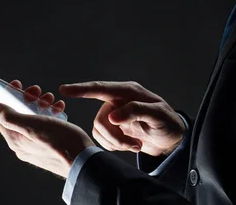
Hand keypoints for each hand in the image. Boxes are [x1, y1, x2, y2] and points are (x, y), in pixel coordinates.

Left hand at [0, 80, 95, 178]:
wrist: (84, 160)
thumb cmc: (60, 143)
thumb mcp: (33, 125)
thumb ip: (10, 117)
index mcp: (16, 140)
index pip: (2, 116)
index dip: (8, 97)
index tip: (17, 86)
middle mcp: (23, 145)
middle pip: (19, 116)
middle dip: (28, 99)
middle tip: (38, 91)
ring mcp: (36, 146)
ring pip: (33, 119)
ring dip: (40, 105)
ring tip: (51, 100)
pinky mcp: (49, 146)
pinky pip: (45, 126)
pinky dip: (50, 115)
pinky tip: (59, 109)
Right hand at [59, 81, 185, 156]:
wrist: (171, 139)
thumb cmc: (168, 123)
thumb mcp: (158, 116)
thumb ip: (136, 111)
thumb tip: (112, 116)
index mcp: (128, 91)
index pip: (100, 88)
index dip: (81, 89)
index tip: (64, 89)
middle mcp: (118, 100)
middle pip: (100, 120)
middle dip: (115, 137)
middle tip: (135, 146)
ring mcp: (114, 114)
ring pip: (99, 131)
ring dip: (117, 143)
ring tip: (136, 145)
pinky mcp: (112, 128)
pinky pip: (101, 139)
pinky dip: (114, 146)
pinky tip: (130, 144)